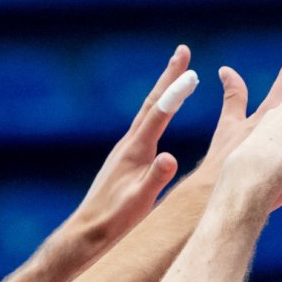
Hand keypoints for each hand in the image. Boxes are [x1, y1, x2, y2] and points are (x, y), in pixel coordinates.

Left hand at [61, 45, 196, 247]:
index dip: (175, 92)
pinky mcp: (126, 159)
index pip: (158, 114)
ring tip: (177, 73)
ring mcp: (126, 150)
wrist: (89, 230)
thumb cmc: (116, 218)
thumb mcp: (140, 201)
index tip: (193, 71)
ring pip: (148, 112)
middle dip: (169, 77)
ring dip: (164, 90)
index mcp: (135, 150)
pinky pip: (146, 125)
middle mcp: (129, 143)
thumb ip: (155, 178)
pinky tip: (161, 113)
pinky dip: (158, 110)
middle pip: (152, 103)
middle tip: (182, 51)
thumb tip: (170, 158)